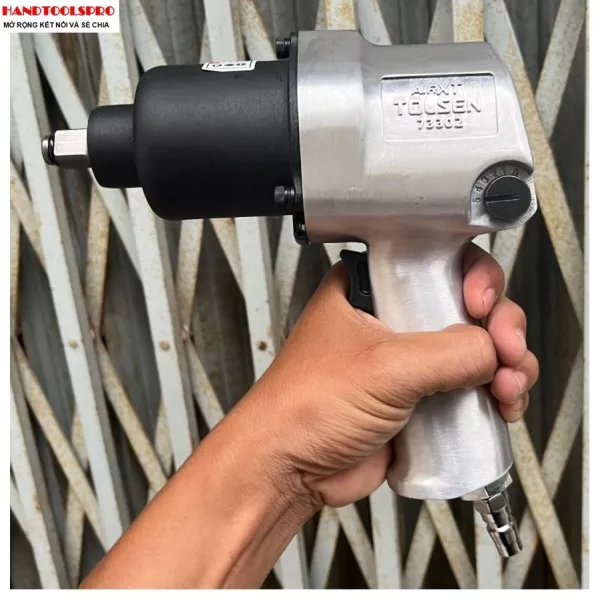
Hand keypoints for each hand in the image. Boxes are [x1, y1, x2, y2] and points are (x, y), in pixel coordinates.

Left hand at [247, 243, 538, 508]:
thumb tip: (492, 350)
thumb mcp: (382, 366)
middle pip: (464, 306)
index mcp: (368, 289)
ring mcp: (406, 360)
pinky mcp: (418, 399)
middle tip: (507, 349)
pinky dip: (494, 394)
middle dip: (499, 327)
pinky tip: (502, 405)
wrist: (289, 470)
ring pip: (474, 348)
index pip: (436, 262)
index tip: (483, 304)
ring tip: (507, 387)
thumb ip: (448, 352)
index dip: (471, 277)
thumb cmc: (303, 407)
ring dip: (505, 365)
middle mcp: (390, 319)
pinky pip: (468, 388)